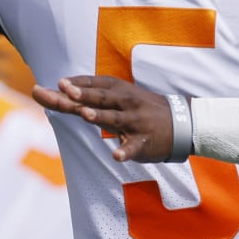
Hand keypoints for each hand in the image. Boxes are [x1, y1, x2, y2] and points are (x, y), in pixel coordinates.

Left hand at [33, 76, 173, 161]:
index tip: (60, 82)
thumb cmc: (139, 108)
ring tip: (85, 114)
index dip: (78, 84)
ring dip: (100, 116)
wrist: (180, 123)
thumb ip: (90, 97)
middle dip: (84, 94)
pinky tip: (116, 156)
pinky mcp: (142, 142)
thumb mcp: (119, 97)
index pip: (95, 84)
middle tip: (66, 90)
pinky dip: (125, 151)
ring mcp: (134, 122)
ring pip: (114, 119)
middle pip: (101, 98)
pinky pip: (133, 147)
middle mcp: (125, 103)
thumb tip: (58, 89)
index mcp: (118, 91)